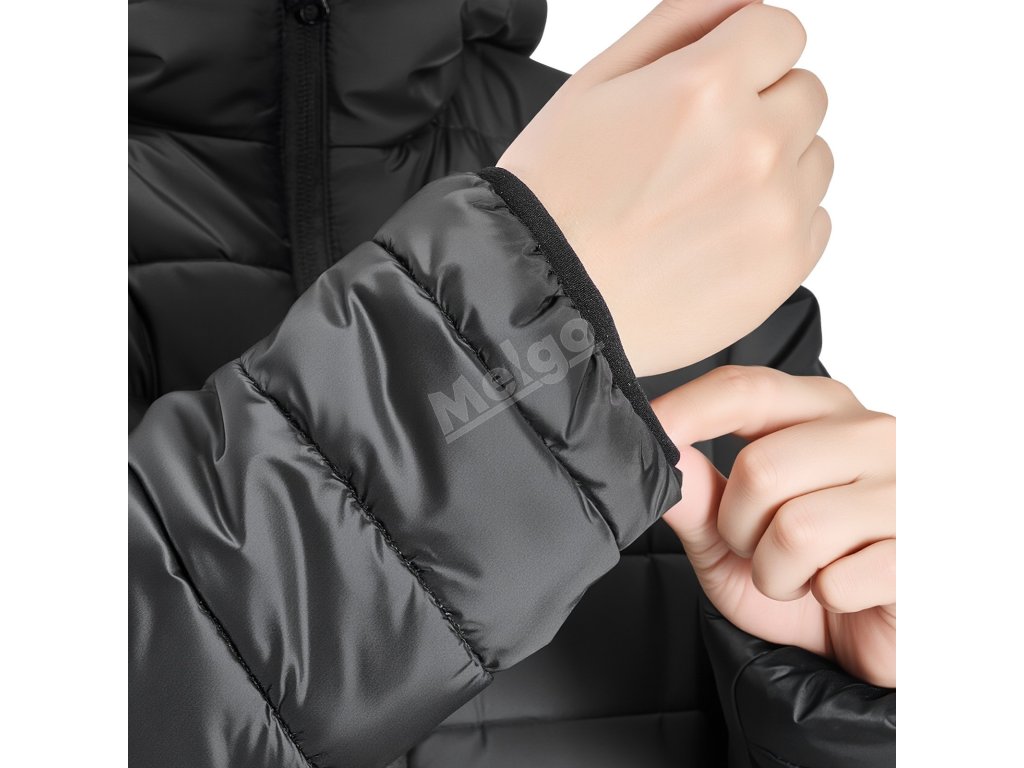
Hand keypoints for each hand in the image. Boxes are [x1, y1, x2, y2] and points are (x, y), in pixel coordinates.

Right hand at [498, 1, 832, 375]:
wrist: (541, 298)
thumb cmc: (554, 198)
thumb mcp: (596, 82)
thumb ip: (680, 21)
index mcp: (706, 86)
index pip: (781, 32)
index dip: (744, 55)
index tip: (717, 87)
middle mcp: (754, 145)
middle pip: (805, 94)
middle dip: (761, 111)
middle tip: (696, 155)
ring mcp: (776, 211)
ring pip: (814, 158)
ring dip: (774, 168)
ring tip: (702, 202)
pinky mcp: (783, 267)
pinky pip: (815, 220)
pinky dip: (778, 223)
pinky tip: (717, 237)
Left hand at [652, 366, 895, 686]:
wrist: (877, 635)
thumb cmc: (805, 574)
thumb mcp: (729, 540)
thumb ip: (696, 495)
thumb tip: (660, 447)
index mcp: (822, 411)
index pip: (745, 389)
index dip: (685, 412)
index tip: (650, 435)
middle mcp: (871, 435)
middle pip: (761, 469)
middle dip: (739, 529)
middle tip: (762, 550)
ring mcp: (909, 489)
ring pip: (796, 528)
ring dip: (778, 572)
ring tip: (804, 573)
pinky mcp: (927, 549)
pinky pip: (838, 580)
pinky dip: (824, 599)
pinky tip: (847, 591)